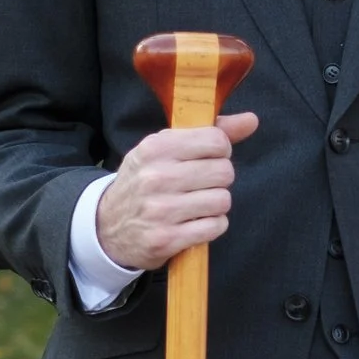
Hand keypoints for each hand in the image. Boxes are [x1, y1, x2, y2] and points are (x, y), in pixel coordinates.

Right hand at [94, 113, 259, 270]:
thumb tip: (251, 120)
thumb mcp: (165, 150)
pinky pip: (215, 227)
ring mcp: (161, 210)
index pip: (216, 141)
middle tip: (202, 184)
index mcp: (155, 148)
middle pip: (224, 172)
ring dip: (216, 205)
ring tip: (196, 204)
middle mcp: (156, 177)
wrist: (106, 225)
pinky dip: (211, 226)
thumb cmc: (144, 181)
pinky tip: (194, 223)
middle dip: (219, 179)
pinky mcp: (167, 239)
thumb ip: (210, 133)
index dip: (220, 150)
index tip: (208, 158)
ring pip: (223, 201)